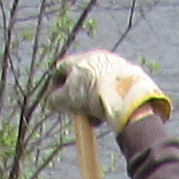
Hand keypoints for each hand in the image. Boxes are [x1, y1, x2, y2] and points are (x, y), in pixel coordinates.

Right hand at [49, 48, 171, 127]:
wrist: (123, 93)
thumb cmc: (90, 92)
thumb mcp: (67, 98)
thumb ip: (55, 100)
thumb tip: (51, 103)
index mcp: (79, 59)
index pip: (61, 69)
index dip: (55, 86)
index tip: (54, 100)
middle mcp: (96, 58)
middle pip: (80, 79)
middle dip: (76, 98)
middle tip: (75, 112)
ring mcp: (113, 66)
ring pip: (96, 87)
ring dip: (91, 104)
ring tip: (92, 120)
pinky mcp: (127, 76)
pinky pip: (111, 91)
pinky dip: (106, 103)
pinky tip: (105, 117)